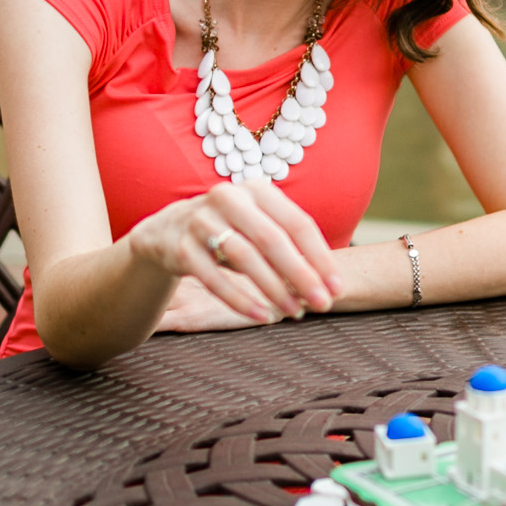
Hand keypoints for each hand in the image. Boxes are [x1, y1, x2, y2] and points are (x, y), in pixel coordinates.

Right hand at [127, 180, 343, 324]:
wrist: (168, 231)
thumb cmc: (232, 231)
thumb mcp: (260, 227)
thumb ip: (291, 248)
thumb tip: (330, 284)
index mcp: (257, 190)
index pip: (298, 224)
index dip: (320, 257)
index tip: (337, 287)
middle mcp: (229, 198)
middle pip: (272, 239)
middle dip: (301, 275)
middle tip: (323, 303)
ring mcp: (201, 220)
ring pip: (244, 258)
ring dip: (274, 288)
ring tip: (295, 312)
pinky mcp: (181, 247)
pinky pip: (213, 278)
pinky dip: (240, 299)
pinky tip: (262, 315)